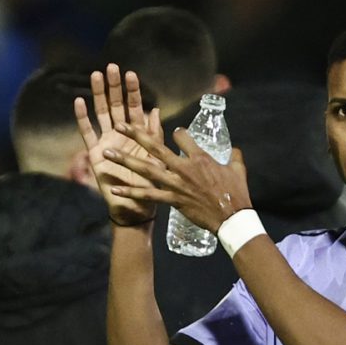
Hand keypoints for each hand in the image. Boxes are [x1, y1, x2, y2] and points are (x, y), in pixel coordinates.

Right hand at [72, 64, 167, 227]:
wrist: (138, 208)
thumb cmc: (152, 186)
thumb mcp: (159, 159)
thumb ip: (155, 135)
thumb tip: (156, 111)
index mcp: (139, 135)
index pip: (135, 108)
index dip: (133, 92)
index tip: (131, 73)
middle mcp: (121, 135)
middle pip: (116, 106)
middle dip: (114, 87)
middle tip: (112, 67)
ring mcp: (107, 142)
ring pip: (101, 114)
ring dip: (99, 95)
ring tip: (96, 76)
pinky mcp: (95, 153)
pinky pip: (87, 132)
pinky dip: (82, 118)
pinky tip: (78, 101)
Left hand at [107, 133, 253, 235]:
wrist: (233, 218)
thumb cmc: (237, 194)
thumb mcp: (238, 170)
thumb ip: (234, 156)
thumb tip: (235, 148)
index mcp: (200, 158)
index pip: (181, 136)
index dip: (177, 133)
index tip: (174, 133)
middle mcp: (184, 167)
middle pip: (156, 147)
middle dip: (136, 135)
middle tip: (119, 125)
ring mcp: (177, 184)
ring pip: (146, 169)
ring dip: (125, 161)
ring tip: (107, 153)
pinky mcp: (173, 200)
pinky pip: (148, 195)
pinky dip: (131, 192)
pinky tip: (115, 189)